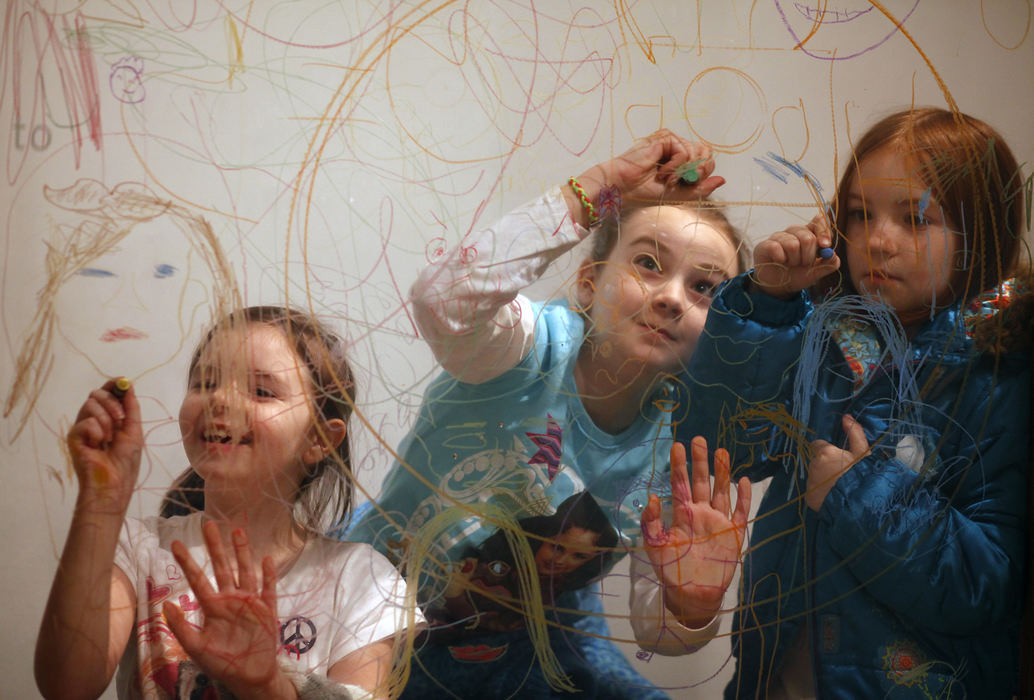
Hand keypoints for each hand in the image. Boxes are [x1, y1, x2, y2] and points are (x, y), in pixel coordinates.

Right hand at [66, 380, 142, 507]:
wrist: (114, 483)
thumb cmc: (125, 461)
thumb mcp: (134, 430)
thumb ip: (131, 408)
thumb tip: (128, 385)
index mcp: (109, 417)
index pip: (106, 393)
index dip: (113, 385)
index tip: (121, 382)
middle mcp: (93, 419)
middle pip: (96, 394)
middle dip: (111, 403)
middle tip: (120, 420)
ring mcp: (82, 427)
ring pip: (90, 404)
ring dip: (106, 420)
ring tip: (109, 440)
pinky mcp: (73, 436)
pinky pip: (85, 421)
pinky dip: (96, 432)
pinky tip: (97, 446)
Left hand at [164, 522, 294, 699]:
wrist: (249, 677)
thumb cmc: (222, 664)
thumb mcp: (197, 648)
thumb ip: (182, 627)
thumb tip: (167, 605)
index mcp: (213, 606)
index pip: (198, 578)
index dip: (187, 561)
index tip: (176, 543)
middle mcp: (231, 598)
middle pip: (223, 566)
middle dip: (216, 546)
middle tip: (209, 524)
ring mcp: (250, 601)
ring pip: (245, 570)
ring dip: (242, 551)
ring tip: (237, 530)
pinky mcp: (267, 609)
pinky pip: (268, 588)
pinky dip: (268, 574)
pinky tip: (266, 559)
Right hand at [567, 130, 724, 226]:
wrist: (624, 188)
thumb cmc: (645, 192)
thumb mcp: (680, 194)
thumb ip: (701, 187)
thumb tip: (723, 179)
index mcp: (681, 159)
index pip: (707, 160)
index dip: (702, 175)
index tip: (684, 185)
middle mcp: (678, 147)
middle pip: (707, 153)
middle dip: (698, 172)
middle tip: (680, 182)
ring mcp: (672, 141)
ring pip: (698, 152)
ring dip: (684, 171)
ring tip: (666, 178)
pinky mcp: (665, 138)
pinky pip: (685, 151)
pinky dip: (675, 166)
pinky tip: (661, 172)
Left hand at [640, 436, 750, 627]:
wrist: (692, 594)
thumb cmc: (672, 569)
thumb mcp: (655, 546)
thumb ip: (651, 522)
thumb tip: (651, 497)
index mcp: (682, 514)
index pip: (680, 484)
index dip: (679, 466)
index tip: (677, 446)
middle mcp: (701, 513)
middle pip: (702, 482)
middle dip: (700, 461)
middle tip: (698, 439)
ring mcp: (718, 521)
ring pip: (721, 491)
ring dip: (722, 472)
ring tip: (721, 451)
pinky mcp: (734, 533)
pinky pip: (740, 511)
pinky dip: (743, 497)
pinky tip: (743, 480)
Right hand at [752, 213, 838, 298]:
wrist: (779, 287)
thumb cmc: (798, 275)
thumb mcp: (817, 272)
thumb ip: (829, 264)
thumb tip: (833, 255)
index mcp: (809, 234)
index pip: (818, 221)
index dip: (823, 231)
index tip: (824, 245)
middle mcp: (794, 231)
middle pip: (808, 238)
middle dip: (808, 257)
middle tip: (803, 264)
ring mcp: (779, 236)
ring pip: (792, 244)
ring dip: (794, 260)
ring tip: (790, 264)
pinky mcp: (765, 244)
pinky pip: (776, 248)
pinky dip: (780, 260)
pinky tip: (779, 262)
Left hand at [806, 414, 869, 510]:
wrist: (858, 504)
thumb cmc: (861, 475)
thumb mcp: (862, 453)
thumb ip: (854, 433)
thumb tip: (847, 417)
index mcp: (824, 452)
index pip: (818, 445)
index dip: (827, 450)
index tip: (837, 457)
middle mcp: (813, 465)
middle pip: (816, 461)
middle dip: (825, 465)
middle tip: (840, 473)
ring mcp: (810, 481)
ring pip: (815, 475)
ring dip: (823, 478)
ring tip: (838, 485)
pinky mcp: (809, 496)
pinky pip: (813, 490)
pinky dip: (821, 491)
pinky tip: (832, 495)